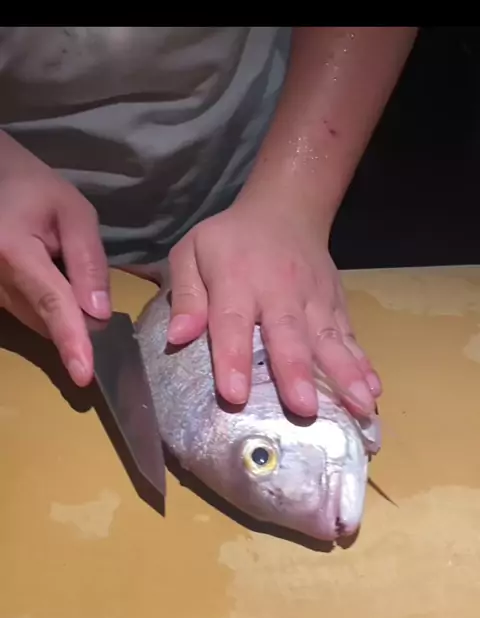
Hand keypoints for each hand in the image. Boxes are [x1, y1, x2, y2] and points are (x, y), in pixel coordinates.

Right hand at [0, 132, 109, 385]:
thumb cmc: (32, 187)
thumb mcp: (73, 211)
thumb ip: (88, 261)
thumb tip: (99, 314)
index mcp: (13, 249)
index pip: (51, 303)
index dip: (70, 339)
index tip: (84, 375)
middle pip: (44, 318)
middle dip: (76, 321)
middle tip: (93, 294)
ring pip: (34, 321)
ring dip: (60, 313)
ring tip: (61, 269)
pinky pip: (24, 313)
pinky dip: (46, 308)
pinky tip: (50, 278)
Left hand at [166, 201, 381, 418]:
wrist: (286, 210)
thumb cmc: (231, 241)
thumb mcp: (192, 253)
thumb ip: (186, 296)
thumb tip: (177, 337)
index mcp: (237, 280)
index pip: (233, 323)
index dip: (233, 359)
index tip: (235, 394)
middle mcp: (280, 291)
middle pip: (289, 334)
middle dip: (297, 372)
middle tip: (304, 408)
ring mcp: (314, 299)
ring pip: (330, 339)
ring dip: (345, 374)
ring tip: (359, 407)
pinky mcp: (336, 305)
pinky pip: (349, 336)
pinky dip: (363, 363)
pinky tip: (373, 390)